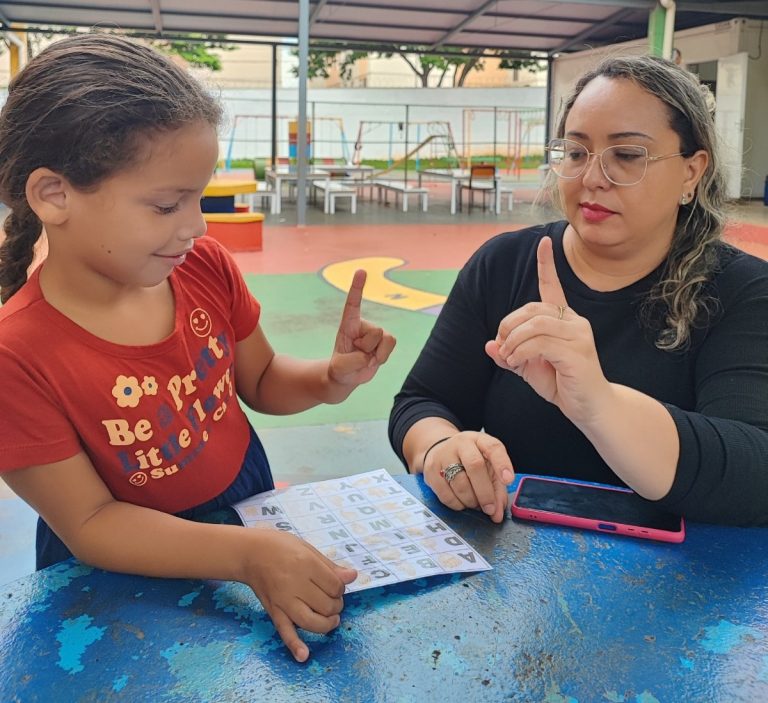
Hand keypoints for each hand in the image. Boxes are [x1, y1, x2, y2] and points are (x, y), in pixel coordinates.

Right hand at [243, 530, 356, 662]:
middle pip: (326, 605)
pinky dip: (295, 646)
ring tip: (332, 619)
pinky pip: (285, 632)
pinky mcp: (273, 612)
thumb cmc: (281, 547)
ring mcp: (283, 601)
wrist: (251, 553)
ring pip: (311, 622)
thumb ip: (330, 565)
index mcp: (305, 564)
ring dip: (327, 624)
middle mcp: (295, 584)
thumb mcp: (308, 548)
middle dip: (336, 605)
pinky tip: (304, 655)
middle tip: (333, 599)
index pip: (334, 586)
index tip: (336, 585)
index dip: (341, 588)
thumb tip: (352, 576)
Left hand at [327, 269, 395, 392]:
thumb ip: (353, 361)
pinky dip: (383, 356)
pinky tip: (373, 360)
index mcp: (348, 325)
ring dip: (376, 355)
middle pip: (375, 332)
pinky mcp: (384, 342)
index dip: (357, 288)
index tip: (362, 271)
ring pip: (385, 339)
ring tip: (365, 359)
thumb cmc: (340, 369)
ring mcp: (375, 334)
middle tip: (356, 355)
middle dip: (367, 349)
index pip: (353, 304)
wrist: (347, 377)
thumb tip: (370, 356)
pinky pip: (392, 344)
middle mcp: (363, 325)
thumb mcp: (339, 368)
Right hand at [423, 431, 513, 523]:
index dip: (502, 464)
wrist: (439, 452)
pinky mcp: (430, 470)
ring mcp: (443, 455)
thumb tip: (497, 514)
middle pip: (475, 465)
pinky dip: (457, 504)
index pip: (493, 447)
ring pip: (460, 482)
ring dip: (470, 500)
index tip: (508, 480)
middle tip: (489, 509)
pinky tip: (462, 503)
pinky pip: (445, 494)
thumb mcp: (487, 468)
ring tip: (475, 504)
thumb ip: (497, 489)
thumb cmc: (469, 462)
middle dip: (485, 492)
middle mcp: (461, 444)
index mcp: (479, 440)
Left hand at [484, 236, 610, 424]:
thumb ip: (510, 354)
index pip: (554, 286)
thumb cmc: (562, 384)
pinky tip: (515, 362)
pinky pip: (540, 343)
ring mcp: (578, 335)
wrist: (590, 408)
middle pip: (532, 309)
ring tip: (507, 356)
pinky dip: (520, 351)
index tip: (545, 242)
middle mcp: (574, 322)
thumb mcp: (529, 367)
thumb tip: (488, 345)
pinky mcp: (577, 352)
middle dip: (508, 325)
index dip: (547, 264)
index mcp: (564, 320)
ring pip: (535, 324)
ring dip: (513, 340)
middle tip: (500, 346)